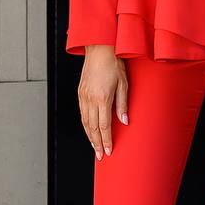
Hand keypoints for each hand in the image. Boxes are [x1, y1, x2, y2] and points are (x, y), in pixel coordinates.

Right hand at [78, 45, 128, 159]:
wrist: (99, 49)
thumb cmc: (114, 64)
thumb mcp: (124, 84)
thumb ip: (123, 105)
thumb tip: (125, 121)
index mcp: (102, 98)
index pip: (104, 126)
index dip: (106, 140)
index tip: (108, 151)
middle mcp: (90, 99)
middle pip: (92, 128)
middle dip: (96, 143)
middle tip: (100, 155)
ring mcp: (83, 96)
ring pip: (85, 122)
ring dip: (90, 136)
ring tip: (94, 147)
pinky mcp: (80, 92)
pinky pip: (82, 113)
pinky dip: (85, 125)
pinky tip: (89, 131)